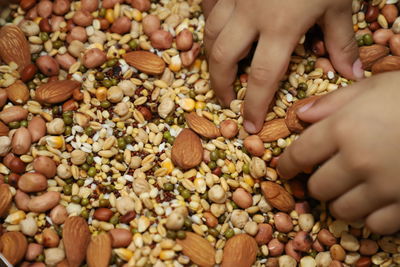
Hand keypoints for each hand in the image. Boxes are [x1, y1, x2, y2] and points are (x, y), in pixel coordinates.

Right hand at [203, 0, 362, 132]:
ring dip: (211, 56)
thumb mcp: (337, 3)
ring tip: (219, 70)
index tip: (249, 126)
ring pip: (209, 33)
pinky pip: (207, 5)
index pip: (263, 77)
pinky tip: (215, 28)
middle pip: (222, 59)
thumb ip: (341, 41)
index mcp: (281, 26)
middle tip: (226, 99)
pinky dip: (209, 21)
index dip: (254, 105)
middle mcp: (250, 15)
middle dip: (220, 85)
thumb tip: (352, 74)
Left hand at [277, 72, 399, 234]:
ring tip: (351, 187)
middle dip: (317, 182)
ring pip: (342, 210)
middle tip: (325, 174)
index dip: (286, 165)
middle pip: (318, 187)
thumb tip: (300, 115)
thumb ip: (332, 102)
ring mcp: (384, 186)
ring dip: (341, 200)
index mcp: (344, 129)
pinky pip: (375, 224)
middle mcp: (358, 161)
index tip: (284, 169)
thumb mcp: (372, 87)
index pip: (299, 155)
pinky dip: (370, 215)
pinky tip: (376, 200)